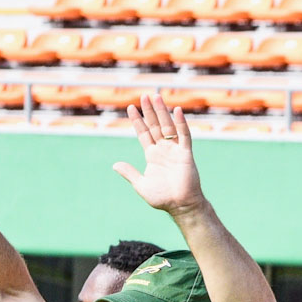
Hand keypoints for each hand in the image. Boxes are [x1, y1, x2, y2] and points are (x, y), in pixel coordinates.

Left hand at [113, 94, 205, 215]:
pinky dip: (181, 123)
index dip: (137, 121)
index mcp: (152, 155)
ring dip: (162, 112)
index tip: (130, 107)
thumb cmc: (162, 198)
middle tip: (144, 96)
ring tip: (156, 97)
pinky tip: (177, 111)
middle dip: (149, 111)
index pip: (144, 133)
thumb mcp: (141, 185)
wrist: (180, 206)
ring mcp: (175, 150)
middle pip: (155, 125)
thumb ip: (129, 173)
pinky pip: (184, 136)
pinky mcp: (186, 154)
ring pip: (168, 126)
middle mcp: (163, 149)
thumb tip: (115, 164)